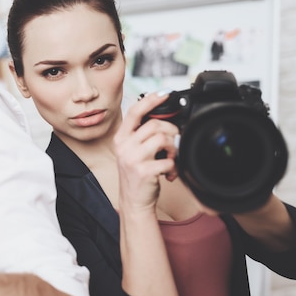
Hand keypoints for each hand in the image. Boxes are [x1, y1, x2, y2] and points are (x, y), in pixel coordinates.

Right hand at [113, 91, 179, 214]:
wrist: (133, 201)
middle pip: (154, 124)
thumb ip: (142, 136)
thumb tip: (163, 120)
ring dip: (173, 149)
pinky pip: (169, 160)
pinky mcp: (144, 171)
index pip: (134, 112)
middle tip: (173, 144)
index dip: (149, 100)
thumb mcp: (133, 152)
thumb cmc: (136, 175)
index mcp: (120, 139)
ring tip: (171, 159)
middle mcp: (124, 147)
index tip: (163, 94)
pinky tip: (169, 173)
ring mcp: (133, 159)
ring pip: (162, 139)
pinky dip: (174, 166)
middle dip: (170, 131)